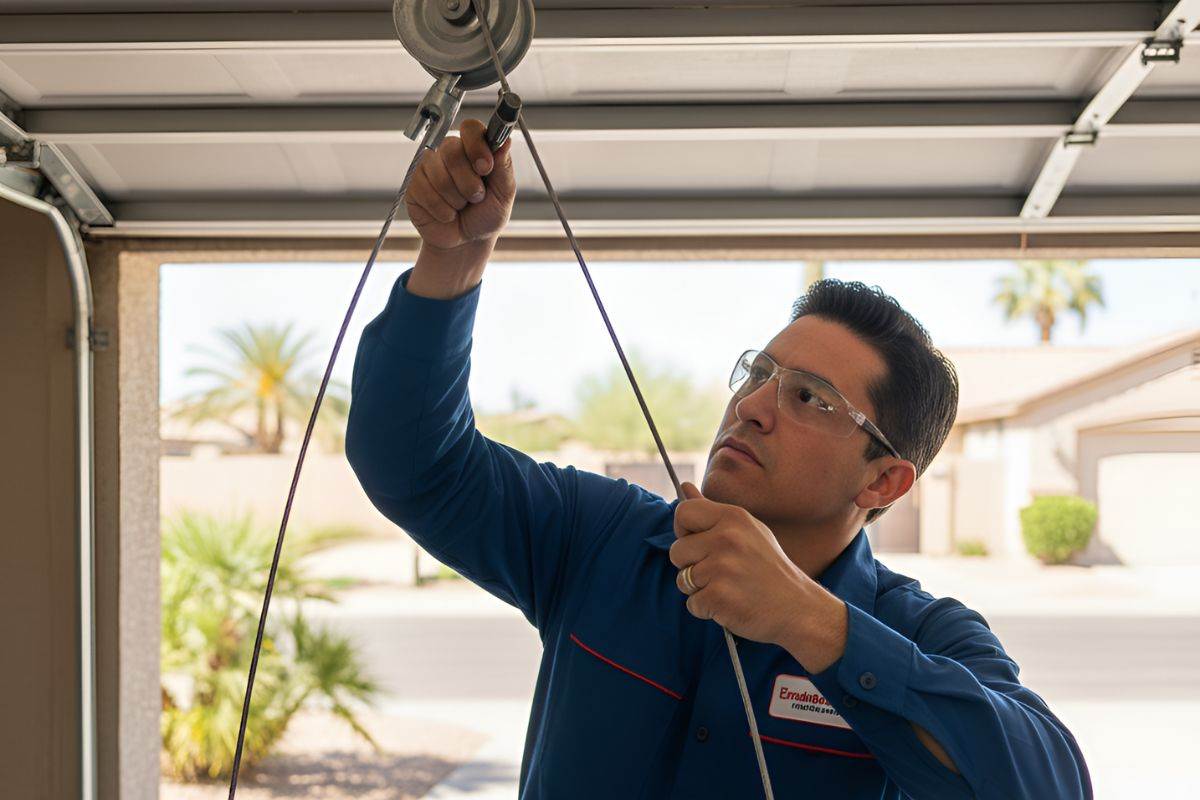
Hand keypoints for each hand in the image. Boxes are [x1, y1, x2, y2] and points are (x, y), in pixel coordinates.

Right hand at [404, 118, 516, 252]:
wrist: (466, 242)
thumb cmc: (486, 214)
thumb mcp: (503, 194)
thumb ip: (504, 167)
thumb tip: (505, 141)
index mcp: (473, 148)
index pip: (470, 128)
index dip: (476, 146)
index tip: (485, 167)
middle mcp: (448, 151)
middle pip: (452, 152)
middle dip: (469, 183)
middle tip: (476, 197)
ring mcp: (429, 166)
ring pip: (440, 176)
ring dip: (456, 200)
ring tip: (461, 207)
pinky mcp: (414, 183)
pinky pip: (426, 193)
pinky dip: (442, 210)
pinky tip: (447, 214)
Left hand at [670, 482, 847, 672]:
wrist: (798, 608)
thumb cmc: (768, 569)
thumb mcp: (747, 531)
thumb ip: (711, 511)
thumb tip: (683, 487)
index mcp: (734, 517)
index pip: (684, 512)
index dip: (685, 531)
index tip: (702, 544)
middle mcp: (727, 538)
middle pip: (677, 550)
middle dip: (691, 565)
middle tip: (723, 572)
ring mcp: (722, 567)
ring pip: (682, 579)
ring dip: (700, 589)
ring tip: (730, 587)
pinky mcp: (718, 596)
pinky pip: (692, 603)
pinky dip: (707, 609)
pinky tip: (732, 604)